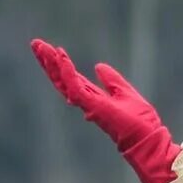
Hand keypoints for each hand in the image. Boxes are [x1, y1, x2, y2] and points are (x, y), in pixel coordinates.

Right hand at [31, 39, 179, 182]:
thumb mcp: (126, 93)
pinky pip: (74, 85)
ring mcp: (86, 104)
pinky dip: (67, 71)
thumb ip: (112, 81)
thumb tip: (99, 66)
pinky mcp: (91, 105)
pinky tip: (60, 56)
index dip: (60, 64)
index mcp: (93, 97)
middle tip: (36, 44)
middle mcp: (86, 101)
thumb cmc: (139, 122)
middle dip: (48, 62)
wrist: (147, 138)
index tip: (50, 48)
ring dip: (51, 63)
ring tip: (40, 46)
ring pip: (62, 81)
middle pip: (61, 78)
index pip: (71, 78)